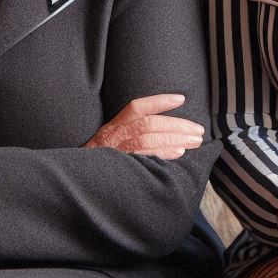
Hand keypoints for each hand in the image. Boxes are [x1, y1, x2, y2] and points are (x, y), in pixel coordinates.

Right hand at [85, 94, 203, 158]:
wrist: (79, 178)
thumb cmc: (101, 159)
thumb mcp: (112, 140)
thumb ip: (133, 132)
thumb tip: (167, 130)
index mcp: (114, 126)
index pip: (137, 107)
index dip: (160, 101)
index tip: (182, 99)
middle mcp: (114, 135)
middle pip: (149, 124)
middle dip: (177, 125)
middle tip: (198, 130)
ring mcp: (116, 152)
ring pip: (148, 139)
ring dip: (175, 138)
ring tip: (195, 141)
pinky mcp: (119, 167)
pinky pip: (143, 157)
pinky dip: (163, 153)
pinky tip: (179, 152)